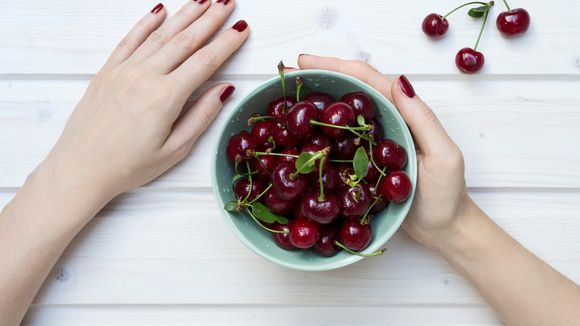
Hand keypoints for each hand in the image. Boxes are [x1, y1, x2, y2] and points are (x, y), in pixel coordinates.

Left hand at [38, 1, 247, 200]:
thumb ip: (201, 117)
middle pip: (185, 40)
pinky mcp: (107, 72)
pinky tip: (159, 11)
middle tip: (227, 4)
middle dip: (210, 20)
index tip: (241, 29)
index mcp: (165, 98)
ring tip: (203, 2)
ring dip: (184, 15)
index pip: (205, 62)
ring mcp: (123, 71)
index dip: (226, 43)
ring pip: (160, 35)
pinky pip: (130, 40)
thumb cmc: (127, 166)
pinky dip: (146, 24)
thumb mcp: (174, 150)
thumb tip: (224, 90)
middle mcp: (144, 77)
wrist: (80, 169)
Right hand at [297, 54, 469, 248]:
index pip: (367, 81)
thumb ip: (422, 120)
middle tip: (287, 74)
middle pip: (349, 91)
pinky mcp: (363, 162)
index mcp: (403, 114)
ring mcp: (371, 142)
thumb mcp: (442, 156)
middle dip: (319, 78)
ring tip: (286, 97)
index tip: (305, 62)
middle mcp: (385, 122)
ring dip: (315, 103)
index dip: (336, 66)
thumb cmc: (447, 195)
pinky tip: (299, 134)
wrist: (443, 229)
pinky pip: (338, 141)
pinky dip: (319, 133)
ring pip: (341, 115)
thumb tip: (399, 82)